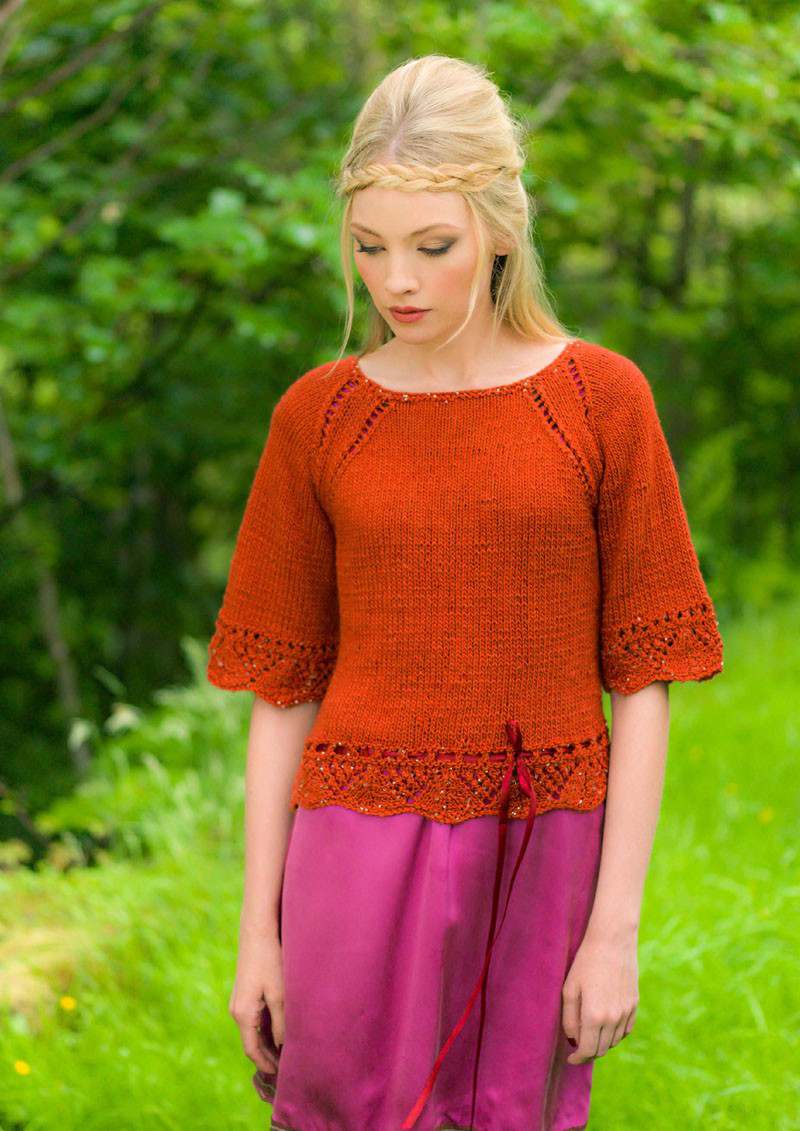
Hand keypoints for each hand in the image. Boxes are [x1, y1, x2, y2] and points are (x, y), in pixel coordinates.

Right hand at [229, 926, 285, 1074]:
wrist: (257, 931)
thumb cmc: (270, 961)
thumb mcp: (280, 994)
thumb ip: (281, 1022)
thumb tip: (283, 1045)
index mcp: (242, 1014)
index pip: (252, 1050)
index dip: (266, 1064)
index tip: (280, 1075)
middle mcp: (236, 1011)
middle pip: (251, 1042)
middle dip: (267, 1056)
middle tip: (286, 1067)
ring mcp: (238, 1002)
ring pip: (253, 1030)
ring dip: (267, 1042)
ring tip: (286, 1052)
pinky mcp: (244, 993)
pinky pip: (253, 1018)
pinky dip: (265, 1028)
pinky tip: (280, 1030)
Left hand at [561, 926, 638, 1064]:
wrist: (613, 941)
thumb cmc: (586, 962)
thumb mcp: (570, 988)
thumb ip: (569, 1018)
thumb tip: (572, 1039)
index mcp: (594, 1016)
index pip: (587, 1050)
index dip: (577, 1058)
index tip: (570, 1059)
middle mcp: (613, 1019)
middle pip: (601, 1049)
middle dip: (589, 1052)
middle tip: (578, 1047)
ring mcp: (626, 1012)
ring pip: (614, 1041)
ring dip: (602, 1043)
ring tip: (590, 1035)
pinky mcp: (634, 1004)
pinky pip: (626, 1030)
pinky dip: (616, 1034)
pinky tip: (607, 1027)